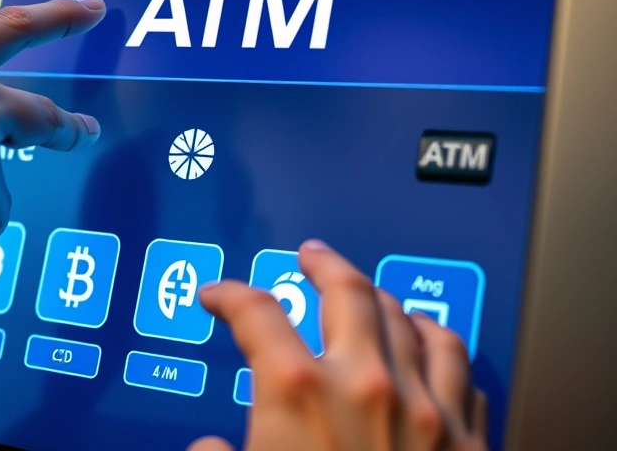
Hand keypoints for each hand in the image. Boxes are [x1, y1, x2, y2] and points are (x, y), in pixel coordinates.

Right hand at [192, 241, 487, 450]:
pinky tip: (432, 341)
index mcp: (297, 394)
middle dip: (323, 264)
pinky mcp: (467, 441)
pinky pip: (460, 366)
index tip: (221, 295)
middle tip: (310, 256)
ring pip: (410, 319)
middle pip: (346, 291)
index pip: (254, 313)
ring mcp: (424, 408)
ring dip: (385, 298)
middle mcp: (365, 384)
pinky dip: (441, 342)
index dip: (230, 294)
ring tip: (372, 292)